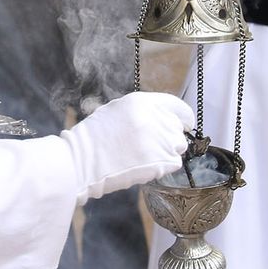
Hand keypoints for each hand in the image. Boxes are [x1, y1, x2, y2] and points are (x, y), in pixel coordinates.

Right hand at [61, 91, 193, 202]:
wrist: (81, 161)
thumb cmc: (94, 139)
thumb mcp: (116, 111)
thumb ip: (142, 111)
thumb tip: (164, 118)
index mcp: (141, 102)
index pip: (176, 105)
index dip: (184, 116)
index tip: (186, 124)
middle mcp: (153, 117)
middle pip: (177, 128)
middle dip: (169, 137)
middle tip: (151, 147)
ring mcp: (158, 139)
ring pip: (178, 146)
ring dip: (166, 152)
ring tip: (144, 157)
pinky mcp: (160, 160)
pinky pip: (174, 163)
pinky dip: (163, 167)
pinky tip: (144, 166)